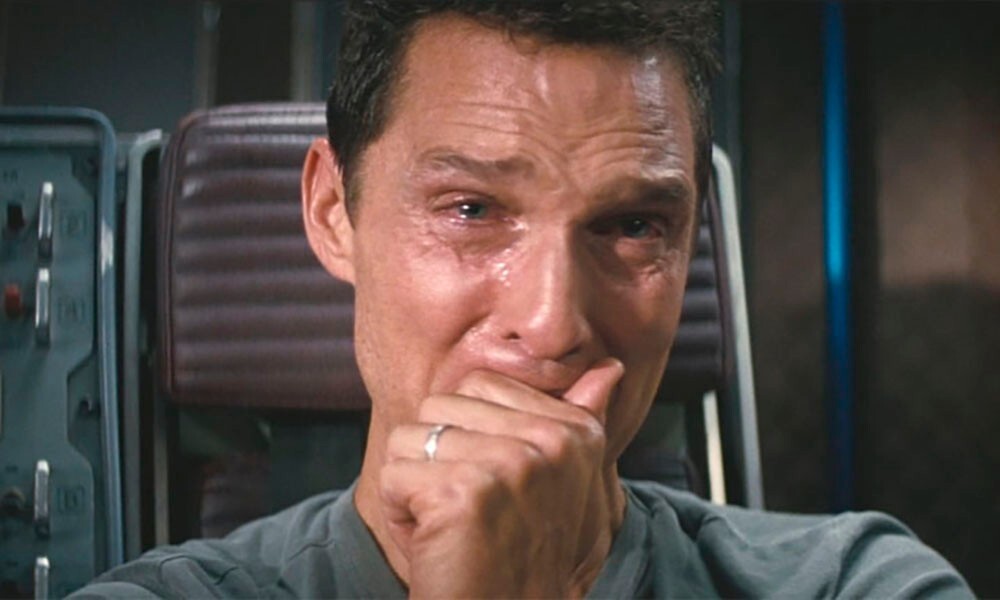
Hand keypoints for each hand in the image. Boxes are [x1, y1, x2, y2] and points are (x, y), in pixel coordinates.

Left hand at [380, 358, 624, 598]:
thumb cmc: (527, 557)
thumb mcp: (566, 487)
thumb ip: (580, 419)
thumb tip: (609, 368)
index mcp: (576, 432)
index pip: (480, 384)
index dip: (466, 435)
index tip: (492, 485)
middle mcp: (552, 442)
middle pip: (440, 405)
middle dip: (435, 460)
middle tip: (467, 511)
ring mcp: (511, 464)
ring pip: (410, 438)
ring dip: (415, 488)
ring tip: (452, 527)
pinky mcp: (464, 492)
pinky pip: (393, 475)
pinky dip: (400, 515)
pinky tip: (436, 543)